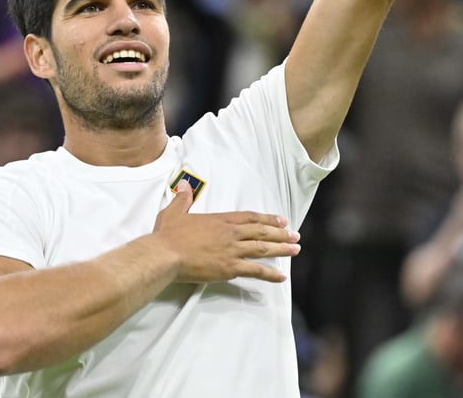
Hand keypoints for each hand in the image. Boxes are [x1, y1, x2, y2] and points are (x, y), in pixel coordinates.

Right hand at [151, 181, 299, 283]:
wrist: (166, 254)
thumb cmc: (168, 235)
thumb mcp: (175, 212)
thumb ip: (183, 199)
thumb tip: (185, 185)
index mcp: (220, 220)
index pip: (249, 217)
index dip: (266, 218)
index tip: (280, 219)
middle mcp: (230, 234)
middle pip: (261, 231)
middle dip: (280, 233)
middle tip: (295, 235)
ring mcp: (232, 251)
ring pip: (263, 248)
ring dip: (281, 249)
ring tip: (295, 249)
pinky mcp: (230, 268)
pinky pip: (255, 270)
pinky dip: (270, 274)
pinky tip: (281, 276)